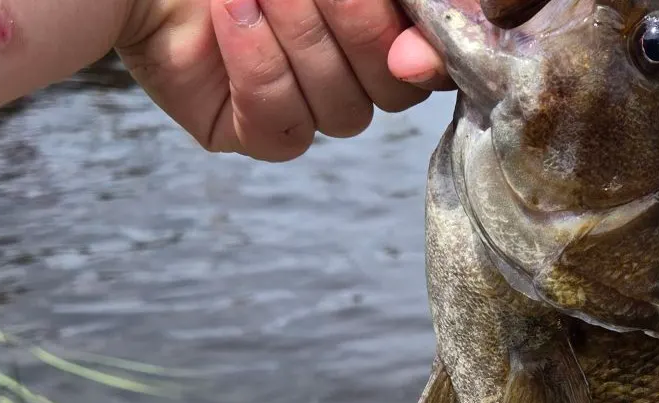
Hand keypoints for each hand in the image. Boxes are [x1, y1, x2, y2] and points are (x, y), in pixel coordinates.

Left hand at [117, 0, 448, 162]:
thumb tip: (420, 56)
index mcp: (378, 23)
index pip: (430, 57)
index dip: (429, 51)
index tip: (409, 40)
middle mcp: (348, 68)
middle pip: (394, 89)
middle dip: (354, 24)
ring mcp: (300, 104)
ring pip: (343, 114)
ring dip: (298, 38)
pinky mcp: (248, 131)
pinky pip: (282, 131)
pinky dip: (258, 70)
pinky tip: (228, 14)